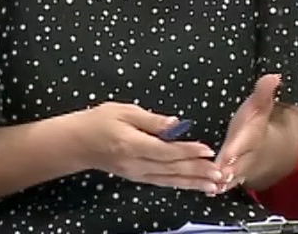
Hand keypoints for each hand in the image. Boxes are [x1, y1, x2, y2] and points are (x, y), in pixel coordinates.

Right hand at [75, 102, 224, 193]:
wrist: (78, 143)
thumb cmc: (99, 121)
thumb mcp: (123, 111)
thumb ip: (151, 120)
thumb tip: (176, 123)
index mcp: (132, 145)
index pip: (166, 151)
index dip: (188, 151)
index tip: (208, 149)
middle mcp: (136, 164)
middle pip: (172, 169)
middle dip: (198, 171)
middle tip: (220, 172)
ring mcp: (137, 174)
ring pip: (170, 179)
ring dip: (194, 182)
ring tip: (214, 184)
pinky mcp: (138, 177)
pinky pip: (163, 182)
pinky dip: (181, 184)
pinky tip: (195, 185)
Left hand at [215, 73, 280, 193]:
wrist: (274, 150)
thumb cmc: (258, 123)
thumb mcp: (260, 106)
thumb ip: (264, 92)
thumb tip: (274, 75)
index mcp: (251, 136)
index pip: (244, 142)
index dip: (236, 149)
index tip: (228, 154)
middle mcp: (247, 156)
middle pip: (237, 164)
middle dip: (227, 170)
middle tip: (216, 174)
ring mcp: (240, 170)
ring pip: (232, 179)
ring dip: (221, 182)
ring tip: (210, 186)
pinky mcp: (232, 178)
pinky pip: (225, 185)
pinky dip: (217, 189)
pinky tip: (206, 191)